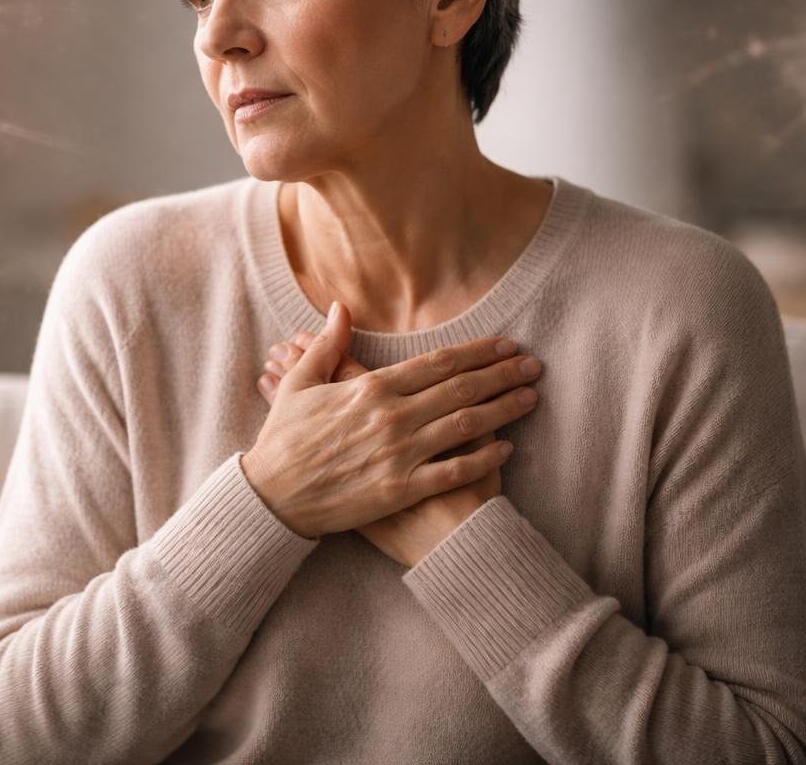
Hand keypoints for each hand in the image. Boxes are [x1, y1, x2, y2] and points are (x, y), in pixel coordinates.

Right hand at [258, 325, 537, 566]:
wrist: (273, 497)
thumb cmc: (284, 441)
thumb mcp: (299, 384)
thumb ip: (327, 345)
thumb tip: (340, 307)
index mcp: (372, 387)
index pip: (437, 362)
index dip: (476, 351)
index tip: (504, 343)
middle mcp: (392, 416)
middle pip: (460, 388)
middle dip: (501, 373)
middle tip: (532, 364)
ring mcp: (400, 454)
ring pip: (465, 425)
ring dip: (503, 408)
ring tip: (530, 397)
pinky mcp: (401, 490)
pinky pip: (453, 471)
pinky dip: (484, 459)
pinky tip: (506, 449)